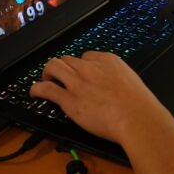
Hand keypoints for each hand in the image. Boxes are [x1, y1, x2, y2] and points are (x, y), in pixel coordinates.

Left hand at [29, 51, 172, 143]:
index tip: (80, 73)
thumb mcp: (132, 81)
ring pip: (54, 66)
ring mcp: (78, 83)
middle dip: (62, 66)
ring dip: (47, 72)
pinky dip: (37, 89)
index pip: (87, 56)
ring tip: (46, 80)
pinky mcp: (69, 100)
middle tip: (59, 76)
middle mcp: (90, 68)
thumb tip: (115, 87)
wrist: (136, 118)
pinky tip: (34, 92)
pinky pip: (46, 89)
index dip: (81, 65)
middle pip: (68, 59)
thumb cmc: (139, 105)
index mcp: (107, 61)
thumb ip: (119, 79)